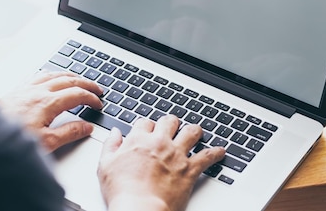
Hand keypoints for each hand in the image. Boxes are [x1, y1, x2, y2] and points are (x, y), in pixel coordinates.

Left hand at [0, 71, 102, 151]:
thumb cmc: (12, 138)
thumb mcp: (46, 142)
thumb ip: (69, 133)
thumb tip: (86, 127)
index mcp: (48, 102)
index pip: (77, 94)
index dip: (91, 98)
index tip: (98, 104)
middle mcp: (38, 91)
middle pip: (69, 80)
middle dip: (86, 83)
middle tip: (97, 88)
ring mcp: (27, 88)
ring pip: (54, 74)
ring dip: (70, 75)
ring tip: (79, 79)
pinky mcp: (17, 90)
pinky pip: (39, 75)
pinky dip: (51, 74)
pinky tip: (50, 77)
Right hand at [98, 115, 225, 210]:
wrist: (140, 208)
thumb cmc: (122, 191)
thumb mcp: (105, 165)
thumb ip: (110, 145)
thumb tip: (115, 133)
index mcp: (138, 139)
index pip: (145, 122)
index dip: (147, 126)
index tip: (148, 130)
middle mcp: (159, 142)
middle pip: (169, 121)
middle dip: (170, 123)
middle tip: (171, 127)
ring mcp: (176, 155)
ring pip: (191, 132)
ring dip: (194, 131)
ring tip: (196, 132)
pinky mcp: (190, 169)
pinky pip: (207, 156)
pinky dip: (216, 153)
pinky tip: (220, 151)